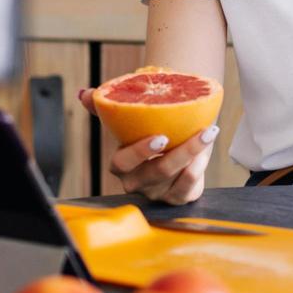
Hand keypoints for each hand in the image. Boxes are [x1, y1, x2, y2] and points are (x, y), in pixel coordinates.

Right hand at [79, 88, 216, 204]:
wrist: (175, 145)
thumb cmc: (149, 130)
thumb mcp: (129, 120)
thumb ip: (106, 106)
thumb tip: (84, 93)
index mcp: (122, 164)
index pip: (123, 163)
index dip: (140, 152)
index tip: (161, 136)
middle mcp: (137, 182)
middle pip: (155, 173)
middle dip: (177, 154)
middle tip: (196, 134)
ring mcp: (158, 193)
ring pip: (176, 180)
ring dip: (194, 155)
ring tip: (207, 133)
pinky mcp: (177, 198)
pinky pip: (188, 189)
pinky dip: (198, 169)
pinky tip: (205, 152)